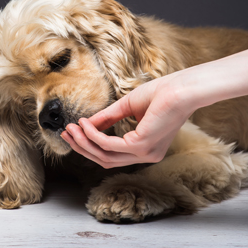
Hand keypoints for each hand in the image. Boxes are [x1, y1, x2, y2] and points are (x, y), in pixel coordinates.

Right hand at [61, 73, 194, 167]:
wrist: (181, 88)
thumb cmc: (162, 93)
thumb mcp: (127, 107)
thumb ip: (108, 118)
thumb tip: (87, 124)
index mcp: (145, 148)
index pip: (112, 154)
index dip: (90, 145)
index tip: (74, 133)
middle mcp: (146, 156)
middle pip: (105, 159)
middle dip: (82, 147)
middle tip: (66, 134)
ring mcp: (145, 154)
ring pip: (104, 155)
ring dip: (84, 142)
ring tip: (71, 129)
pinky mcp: (141, 146)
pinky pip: (109, 145)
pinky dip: (93, 135)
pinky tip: (85, 124)